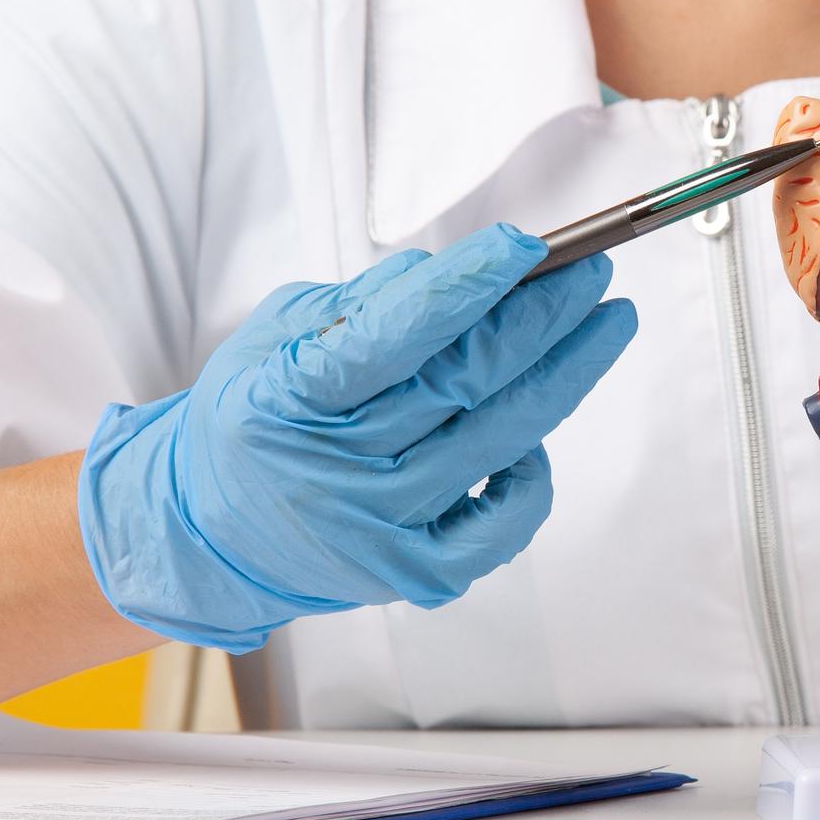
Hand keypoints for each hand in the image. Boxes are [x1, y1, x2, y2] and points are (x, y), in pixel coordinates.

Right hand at [78, 226, 634, 651]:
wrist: (213, 535)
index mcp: (288, 400)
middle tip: (591, 273)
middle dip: (541, 319)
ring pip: (501, 440)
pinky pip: (506, 521)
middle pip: (464, 383)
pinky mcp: (417, 574)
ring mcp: (381, 530)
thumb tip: (451, 271)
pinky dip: (534, 471)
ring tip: (606, 323)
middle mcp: (337, 472)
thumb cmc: (257, 416)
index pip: (392, 338)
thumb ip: (361, 302)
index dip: (466, 287)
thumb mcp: (275, 337)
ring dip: (566, 373)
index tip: (524, 245)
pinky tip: (538, 427)